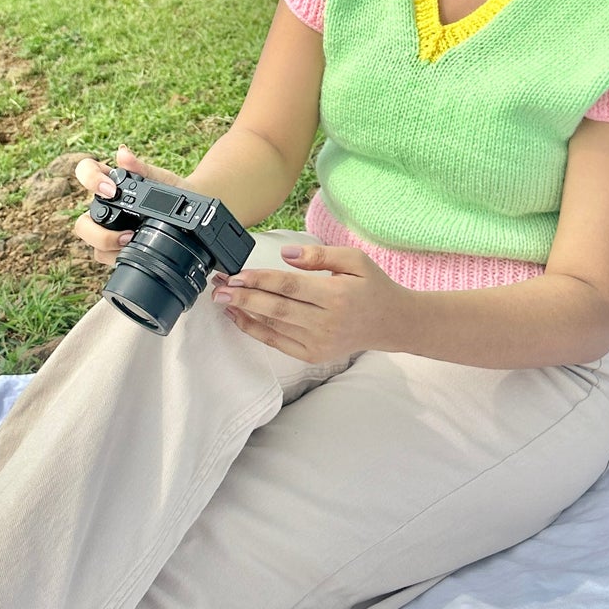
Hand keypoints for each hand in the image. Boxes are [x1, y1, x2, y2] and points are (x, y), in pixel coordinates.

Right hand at [71, 146, 185, 267]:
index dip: (90, 179)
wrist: (192, 212)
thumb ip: (141, 167)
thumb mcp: (161, 178)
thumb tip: (122, 152)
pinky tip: (133, 251)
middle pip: (82, 222)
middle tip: (125, 232)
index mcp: (110, 182)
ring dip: (107, 245)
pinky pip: (105, 255)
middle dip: (96, 231)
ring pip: (91, 244)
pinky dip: (116, 255)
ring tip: (132, 241)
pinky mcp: (115, 247)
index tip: (111, 190)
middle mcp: (104, 207)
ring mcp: (107, 229)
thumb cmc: (173, 190)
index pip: (85, 171)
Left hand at [211, 241, 407, 362]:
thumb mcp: (354, 260)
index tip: (237, 274)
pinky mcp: (313, 355)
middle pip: (276, 309)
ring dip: (244, 312)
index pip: (290, 287)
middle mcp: (326, 323)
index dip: (260, 280)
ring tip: (222, 299)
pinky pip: (278, 342)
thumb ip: (319, 255)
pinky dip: (256, 330)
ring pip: (273, 327)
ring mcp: (319, 342)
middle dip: (243, 297)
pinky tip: (239, 317)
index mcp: (336, 296)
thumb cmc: (372, 286)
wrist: (390, 323)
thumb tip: (286, 254)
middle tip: (218, 288)